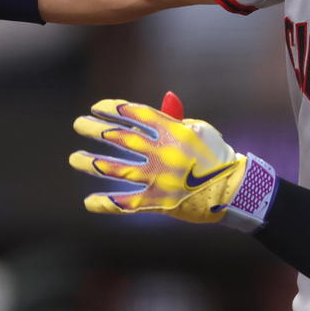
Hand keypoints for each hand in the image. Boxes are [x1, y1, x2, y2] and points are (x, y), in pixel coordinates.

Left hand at [69, 96, 253, 224]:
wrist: (234, 190)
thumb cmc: (216, 156)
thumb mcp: (199, 131)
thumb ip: (174, 120)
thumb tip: (155, 107)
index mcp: (173, 131)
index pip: (134, 114)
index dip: (112, 108)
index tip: (96, 107)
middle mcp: (162, 152)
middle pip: (119, 137)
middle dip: (95, 129)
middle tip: (79, 124)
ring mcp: (159, 178)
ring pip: (116, 169)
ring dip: (92, 164)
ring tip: (75, 159)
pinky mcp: (158, 202)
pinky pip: (127, 203)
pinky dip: (106, 204)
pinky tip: (89, 202)